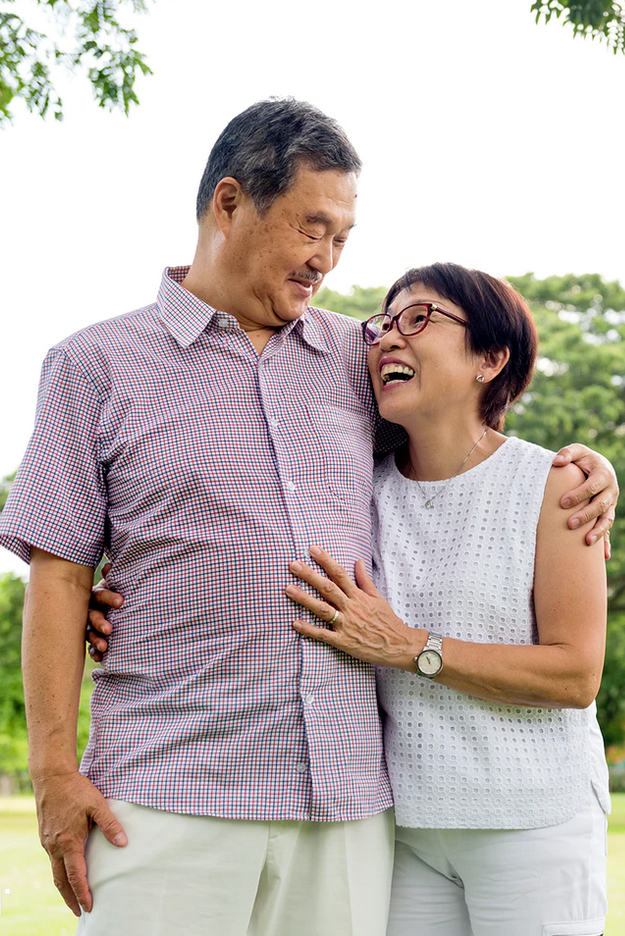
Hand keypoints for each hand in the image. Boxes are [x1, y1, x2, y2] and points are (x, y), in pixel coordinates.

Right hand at [32, 770, 126, 915]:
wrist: (52, 777)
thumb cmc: (76, 790)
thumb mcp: (97, 804)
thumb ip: (110, 824)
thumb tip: (123, 843)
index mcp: (68, 842)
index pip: (75, 875)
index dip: (83, 893)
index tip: (89, 906)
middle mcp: (54, 846)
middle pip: (60, 880)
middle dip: (70, 898)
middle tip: (79, 912)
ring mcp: (47, 842)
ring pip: (54, 871)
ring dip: (64, 886)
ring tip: (73, 897)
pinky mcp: (45, 836)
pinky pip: (52, 859)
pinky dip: (59, 871)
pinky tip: (67, 870)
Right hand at [87, 563, 121, 661]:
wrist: (105, 602)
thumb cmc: (113, 591)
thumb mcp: (113, 583)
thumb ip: (111, 577)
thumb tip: (109, 565)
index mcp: (95, 595)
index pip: (101, 595)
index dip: (110, 598)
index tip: (121, 602)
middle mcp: (89, 610)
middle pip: (92, 615)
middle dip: (100, 622)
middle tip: (109, 629)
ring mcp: (87, 625)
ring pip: (89, 632)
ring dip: (96, 639)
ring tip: (104, 647)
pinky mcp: (91, 638)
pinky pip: (90, 646)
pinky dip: (94, 652)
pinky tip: (100, 658)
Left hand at [285, 546, 423, 668]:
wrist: (399, 645)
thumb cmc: (388, 620)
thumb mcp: (378, 597)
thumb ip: (365, 580)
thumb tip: (358, 561)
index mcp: (359, 596)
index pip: (339, 574)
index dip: (325, 560)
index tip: (313, 550)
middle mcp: (351, 607)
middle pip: (327, 588)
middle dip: (309, 575)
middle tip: (293, 565)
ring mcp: (346, 625)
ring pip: (322, 609)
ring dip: (304, 599)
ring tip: (289, 589)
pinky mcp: (343, 641)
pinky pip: (323, 634)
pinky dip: (309, 629)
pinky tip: (295, 622)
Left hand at [552, 443, 617, 555]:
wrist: (594, 467)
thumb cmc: (582, 460)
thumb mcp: (576, 452)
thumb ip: (567, 453)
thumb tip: (556, 462)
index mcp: (604, 474)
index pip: (592, 486)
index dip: (579, 495)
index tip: (562, 502)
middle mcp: (610, 491)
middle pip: (601, 505)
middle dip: (586, 515)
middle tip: (570, 524)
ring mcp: (611, 504)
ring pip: (607, 520)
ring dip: (598, 532)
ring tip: (587, 542)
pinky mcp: (607, 514)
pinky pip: (608, 530)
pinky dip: (606, 543)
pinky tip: (603, 556)